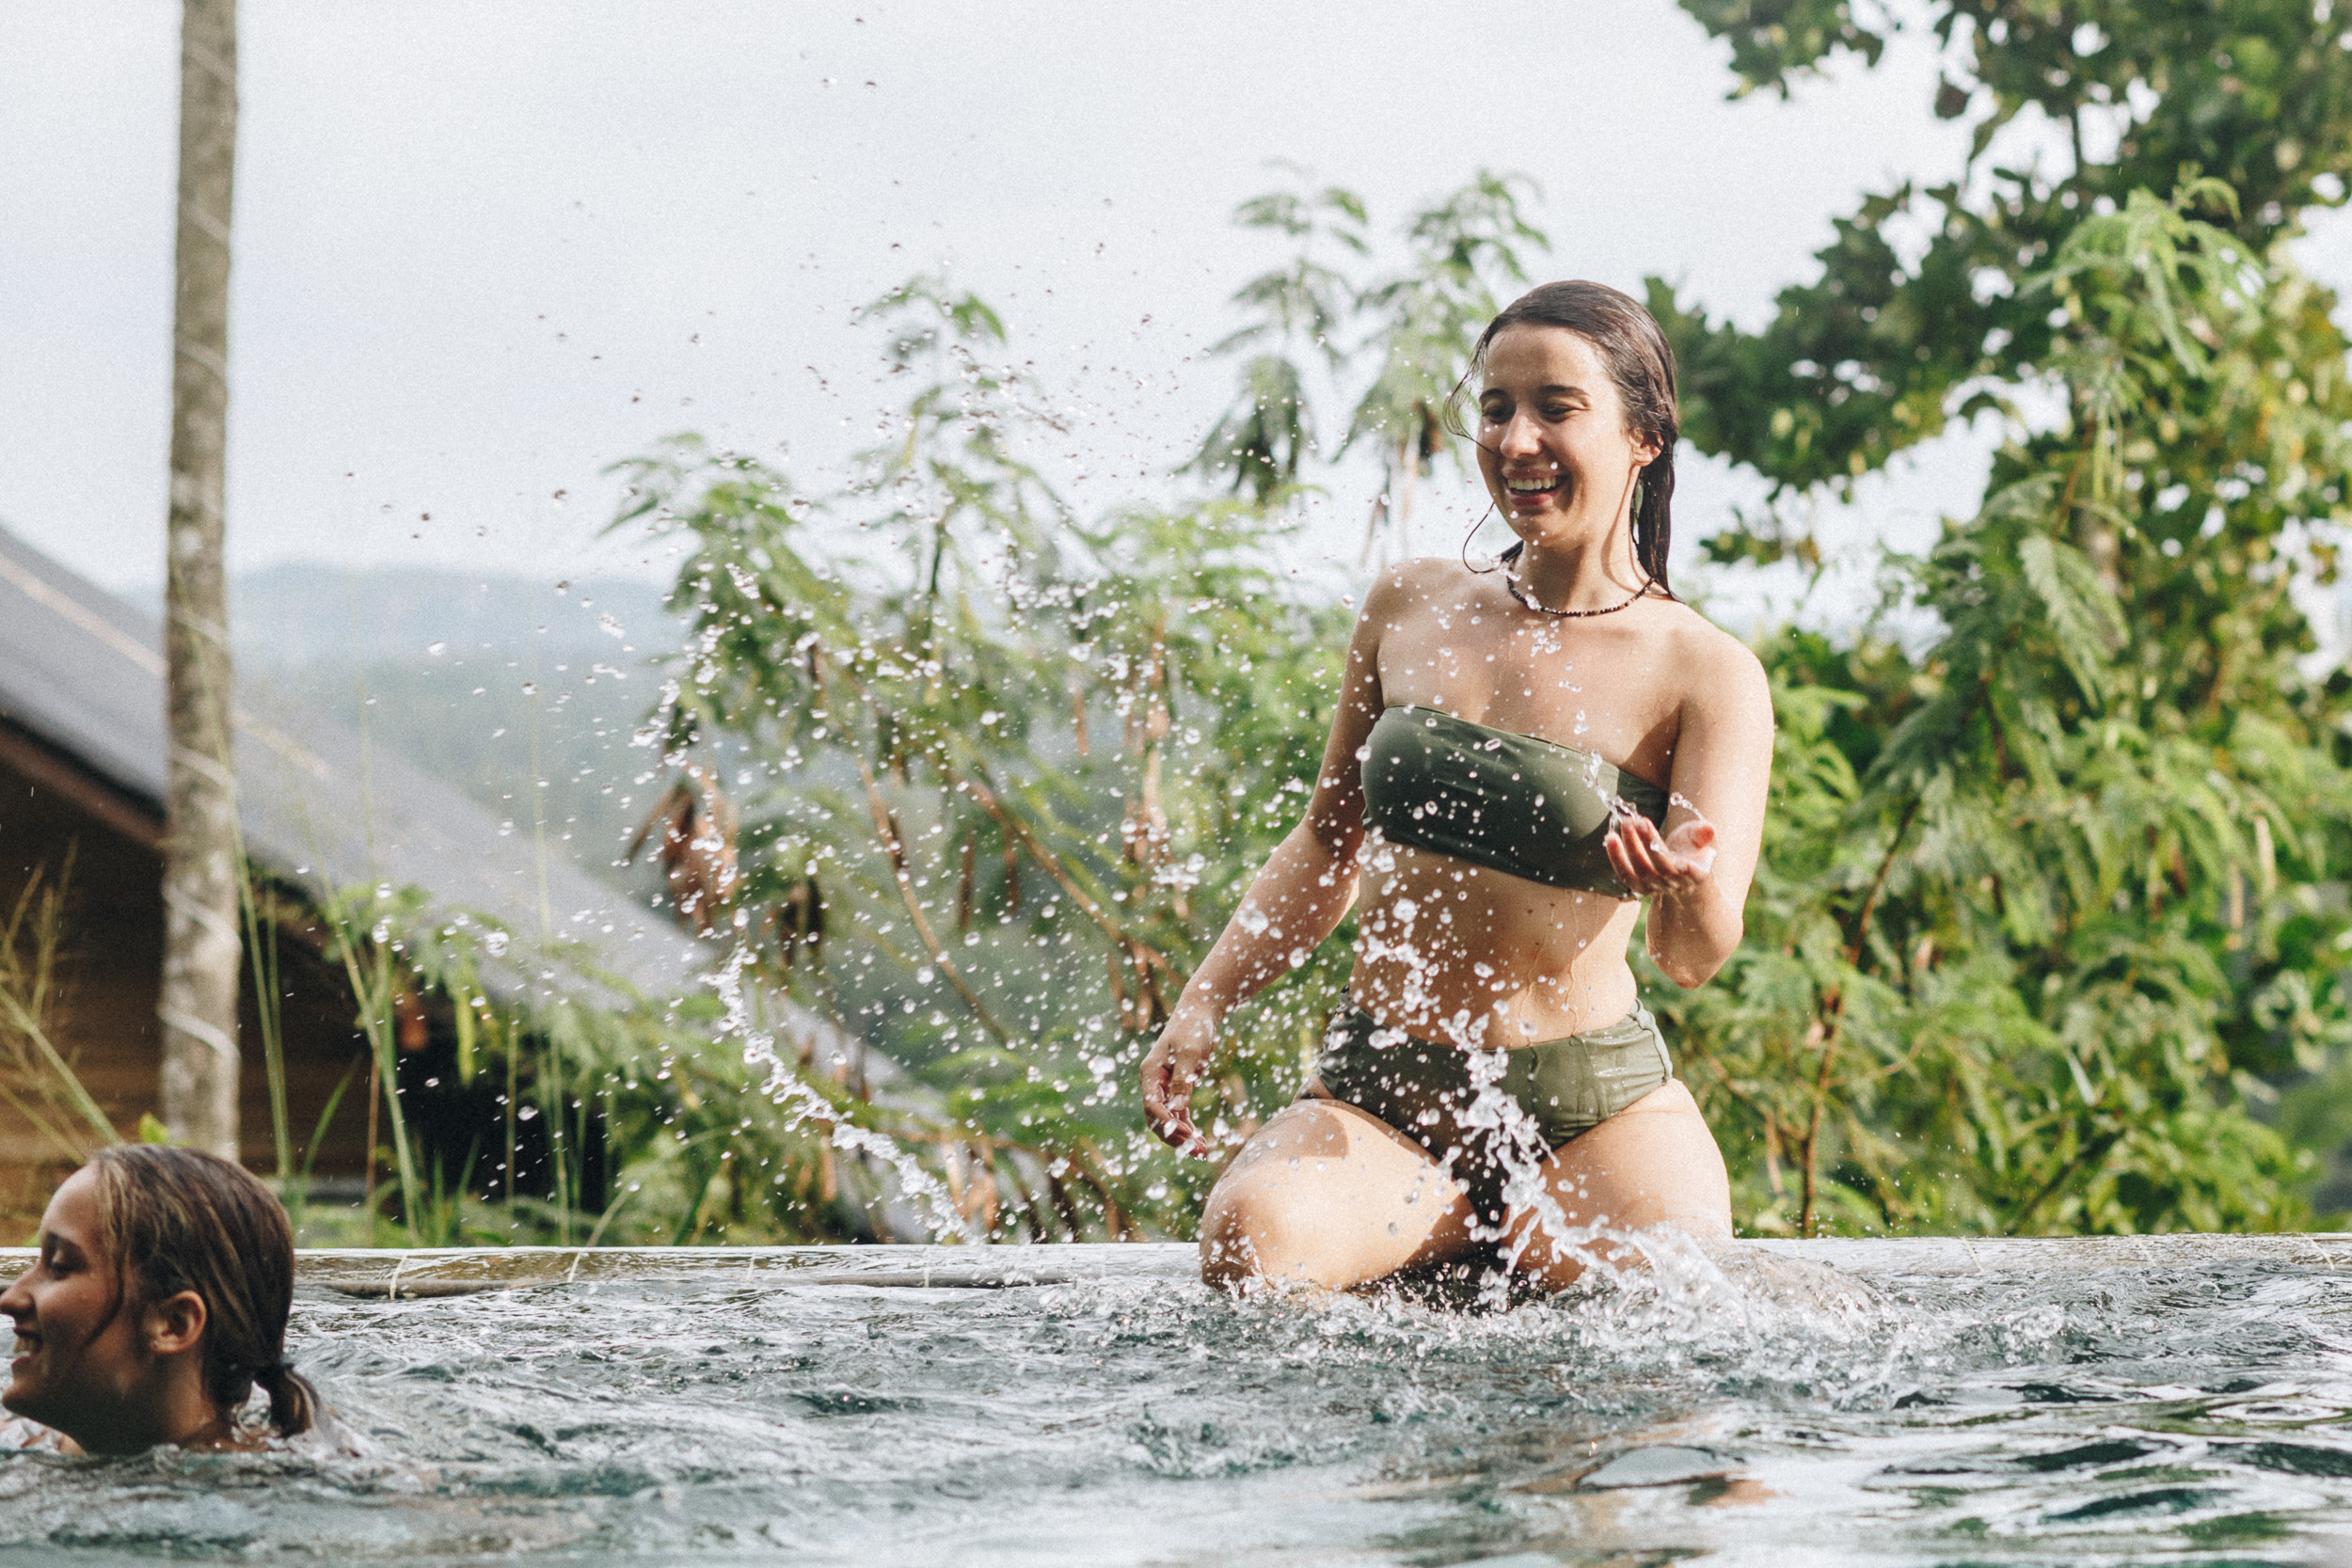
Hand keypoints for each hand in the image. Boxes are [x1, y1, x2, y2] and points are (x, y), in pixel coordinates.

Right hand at [1138, 1013, 1215, 1158]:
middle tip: (1196, 1152)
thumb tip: (1178, 1109)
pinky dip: (1188, 1129)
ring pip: (1168, 1121)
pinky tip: (1201, 1141)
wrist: (1200, 1013)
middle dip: (1174, 1137)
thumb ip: (1183, 1081)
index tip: (1187, 1135)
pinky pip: (1179, 1115)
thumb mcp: (1190, 1053)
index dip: (1167, 1123)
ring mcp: (1164, 1087)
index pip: (1152, 1106)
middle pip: (1157, 1119)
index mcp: (1150, 1073)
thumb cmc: (1193, 1028)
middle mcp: (1153, 1083)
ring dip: (1183, 1138)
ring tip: (1202, 1153)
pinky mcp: (1178, 1088)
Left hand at [1604, 800, 1717, 900]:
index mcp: (1697, 874)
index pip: (1692, 872)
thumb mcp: (1699, 840)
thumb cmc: (1690, 851)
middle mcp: (1676, 883)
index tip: (1683, 861)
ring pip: (1640, 871)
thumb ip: (1702, 834)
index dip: (1688, 869)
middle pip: (1661, 866)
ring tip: (1619, 827)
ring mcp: (1657, 888)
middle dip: (1647, 842)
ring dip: (1627, 849)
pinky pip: (1626, 875)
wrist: (1679, 875)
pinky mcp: (1640, 888)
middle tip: (1635, 820)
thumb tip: (1708, 829)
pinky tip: (1610, 838)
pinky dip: (1616, 858)